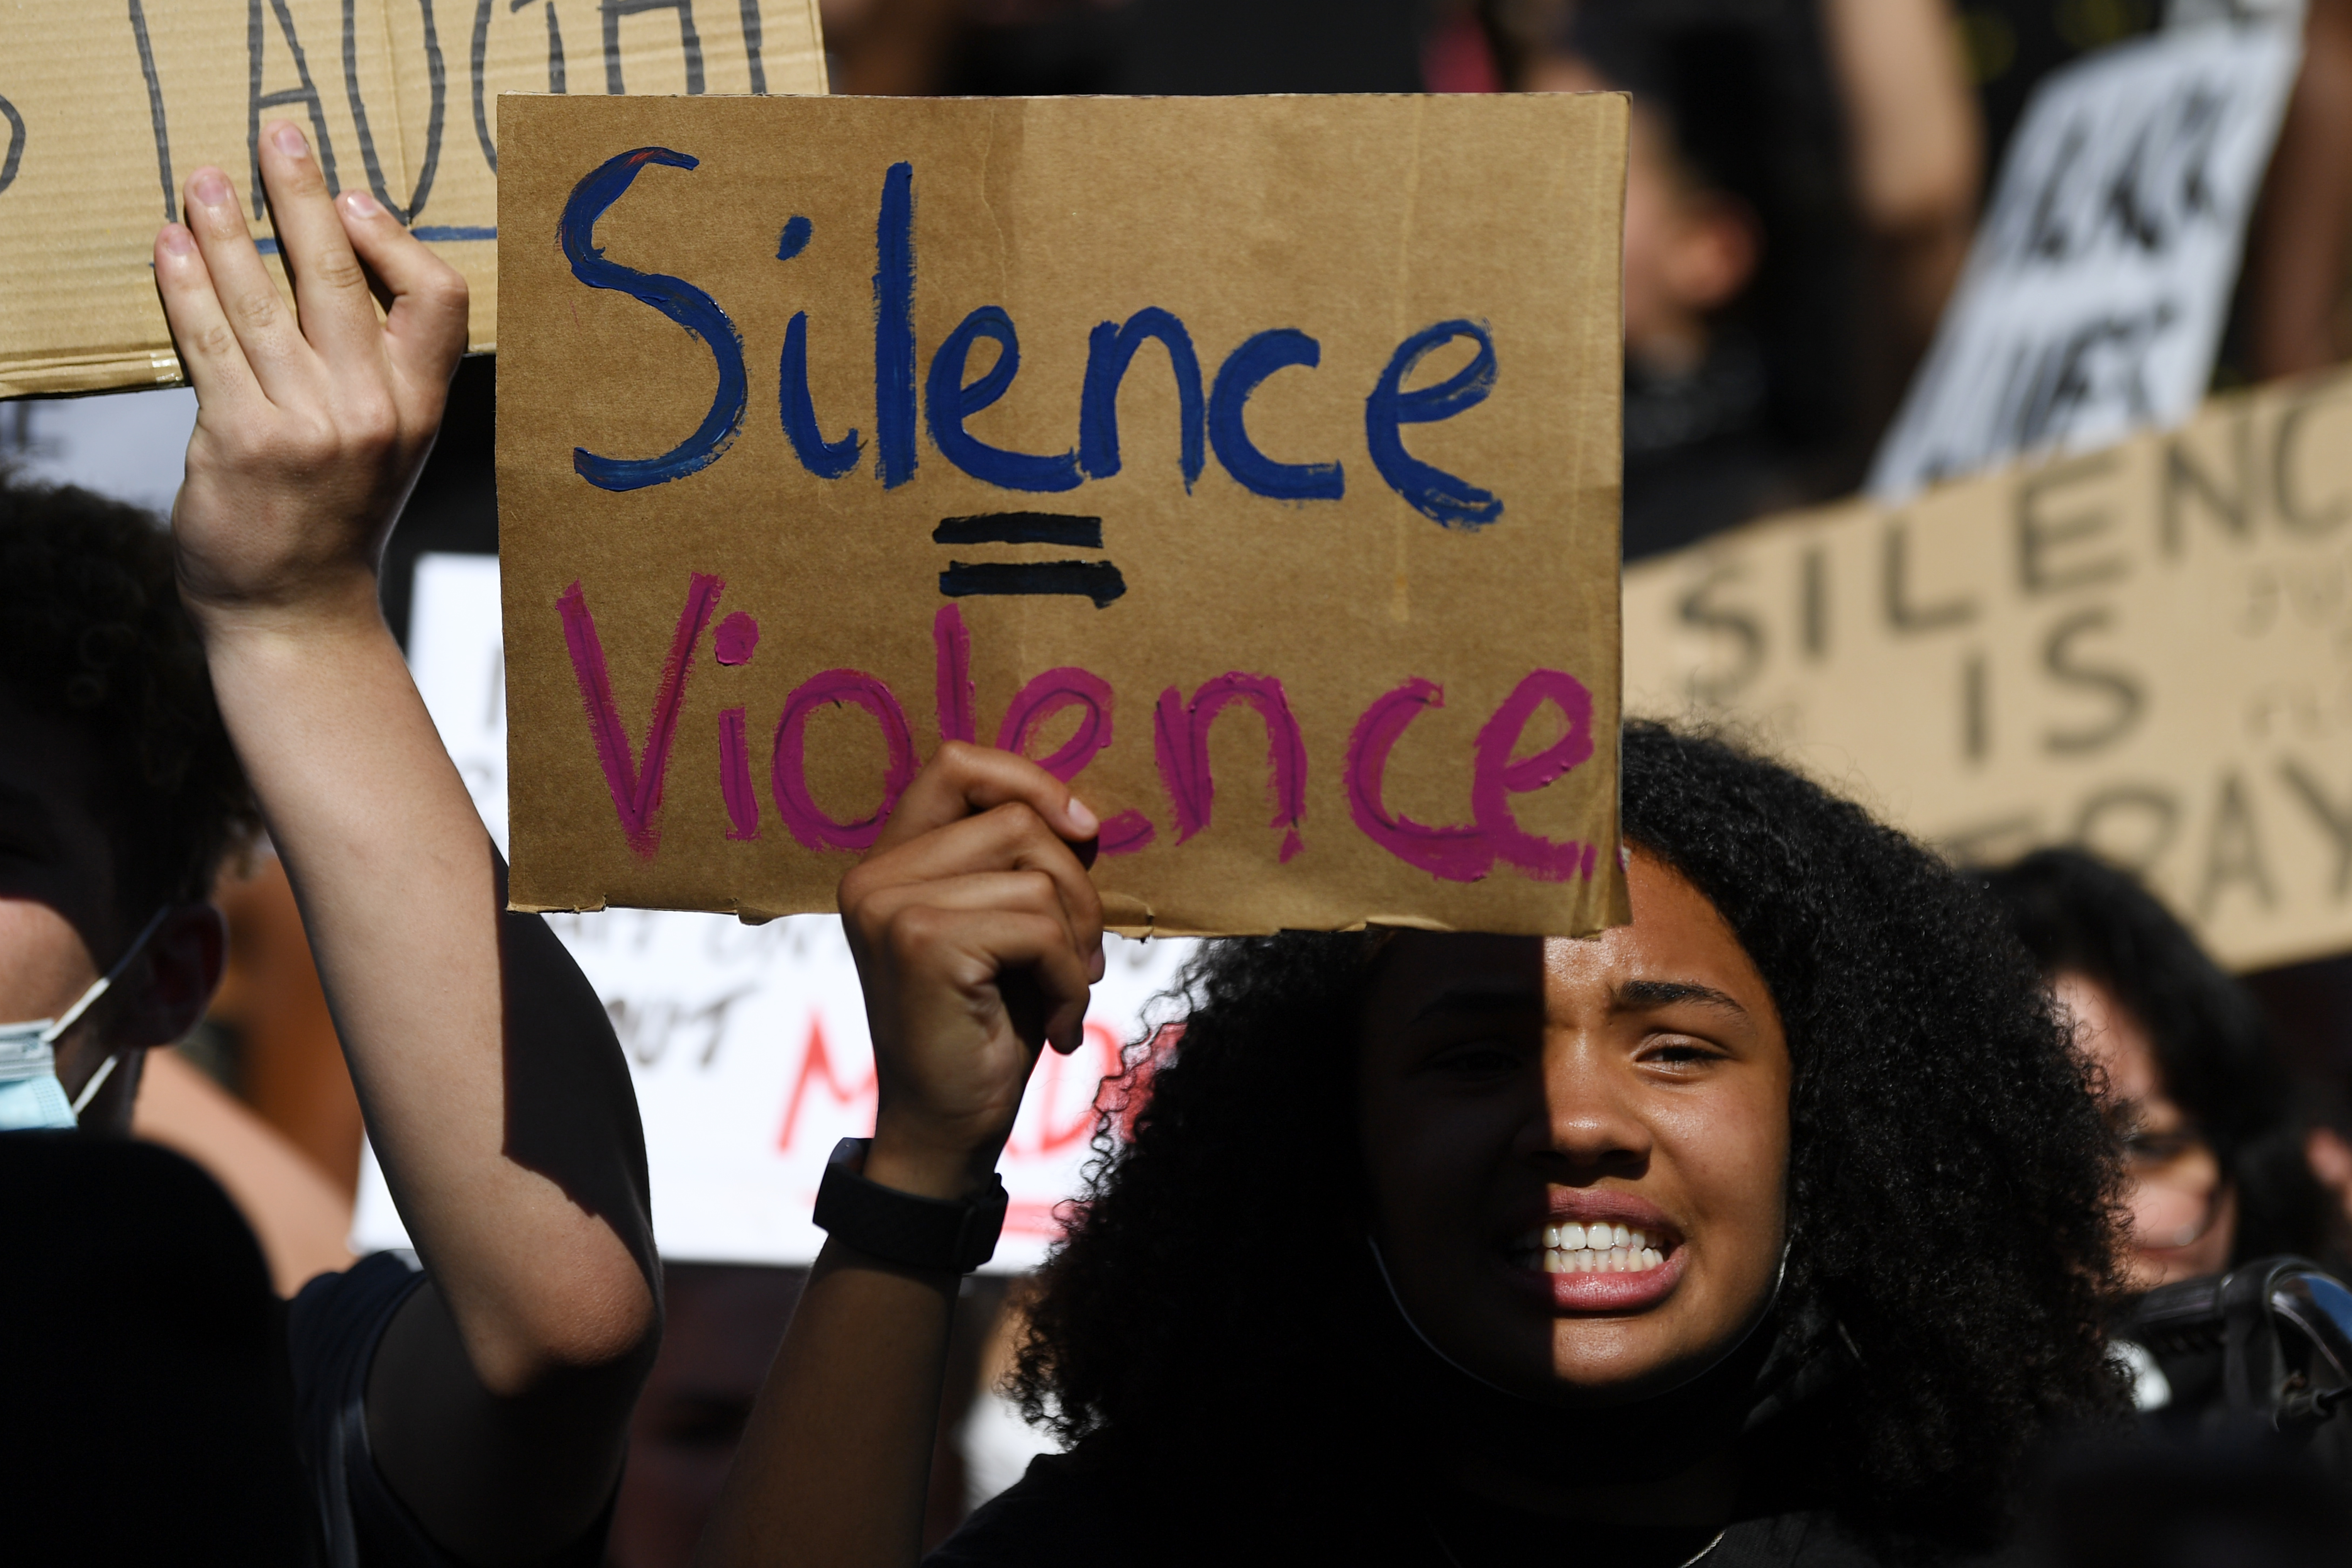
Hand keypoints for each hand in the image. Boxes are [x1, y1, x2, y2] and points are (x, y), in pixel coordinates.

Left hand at [153, 120, 466, 633]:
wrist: (296, 610)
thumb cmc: (334, 517)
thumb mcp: (390, 444)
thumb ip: (380, 368)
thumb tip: (344, 267)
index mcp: (420, 408)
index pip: (438, 299)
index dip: (396, 239)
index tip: (355, 198)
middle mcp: (374, 413)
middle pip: (340, 279)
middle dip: (304, 194)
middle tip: (278, 133)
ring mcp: (310, 428)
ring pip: (265, 302)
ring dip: (229, 226)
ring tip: (204, 177)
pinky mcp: (243, 442)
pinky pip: (211, 345)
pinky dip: (187, 287)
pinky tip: (171, 245)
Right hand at [840, 744, 1105, 1202]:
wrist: (946, 1128)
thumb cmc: (985, 1026)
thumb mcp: (1002, 926)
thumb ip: (1016, 862)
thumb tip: (1082, 814)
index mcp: (890, 861)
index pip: (956, 763)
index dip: (1027, 780)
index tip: (1080, 830)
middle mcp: (875, 875)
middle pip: (1014, 818)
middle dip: (1075, 885)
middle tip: (1078, 956)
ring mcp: (891, 906)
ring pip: (1036, 873)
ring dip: (1076, 940)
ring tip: (1064, 991)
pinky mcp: (923, 943)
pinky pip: (1039, 927)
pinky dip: (1069, 979)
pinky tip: (1054, 1026)